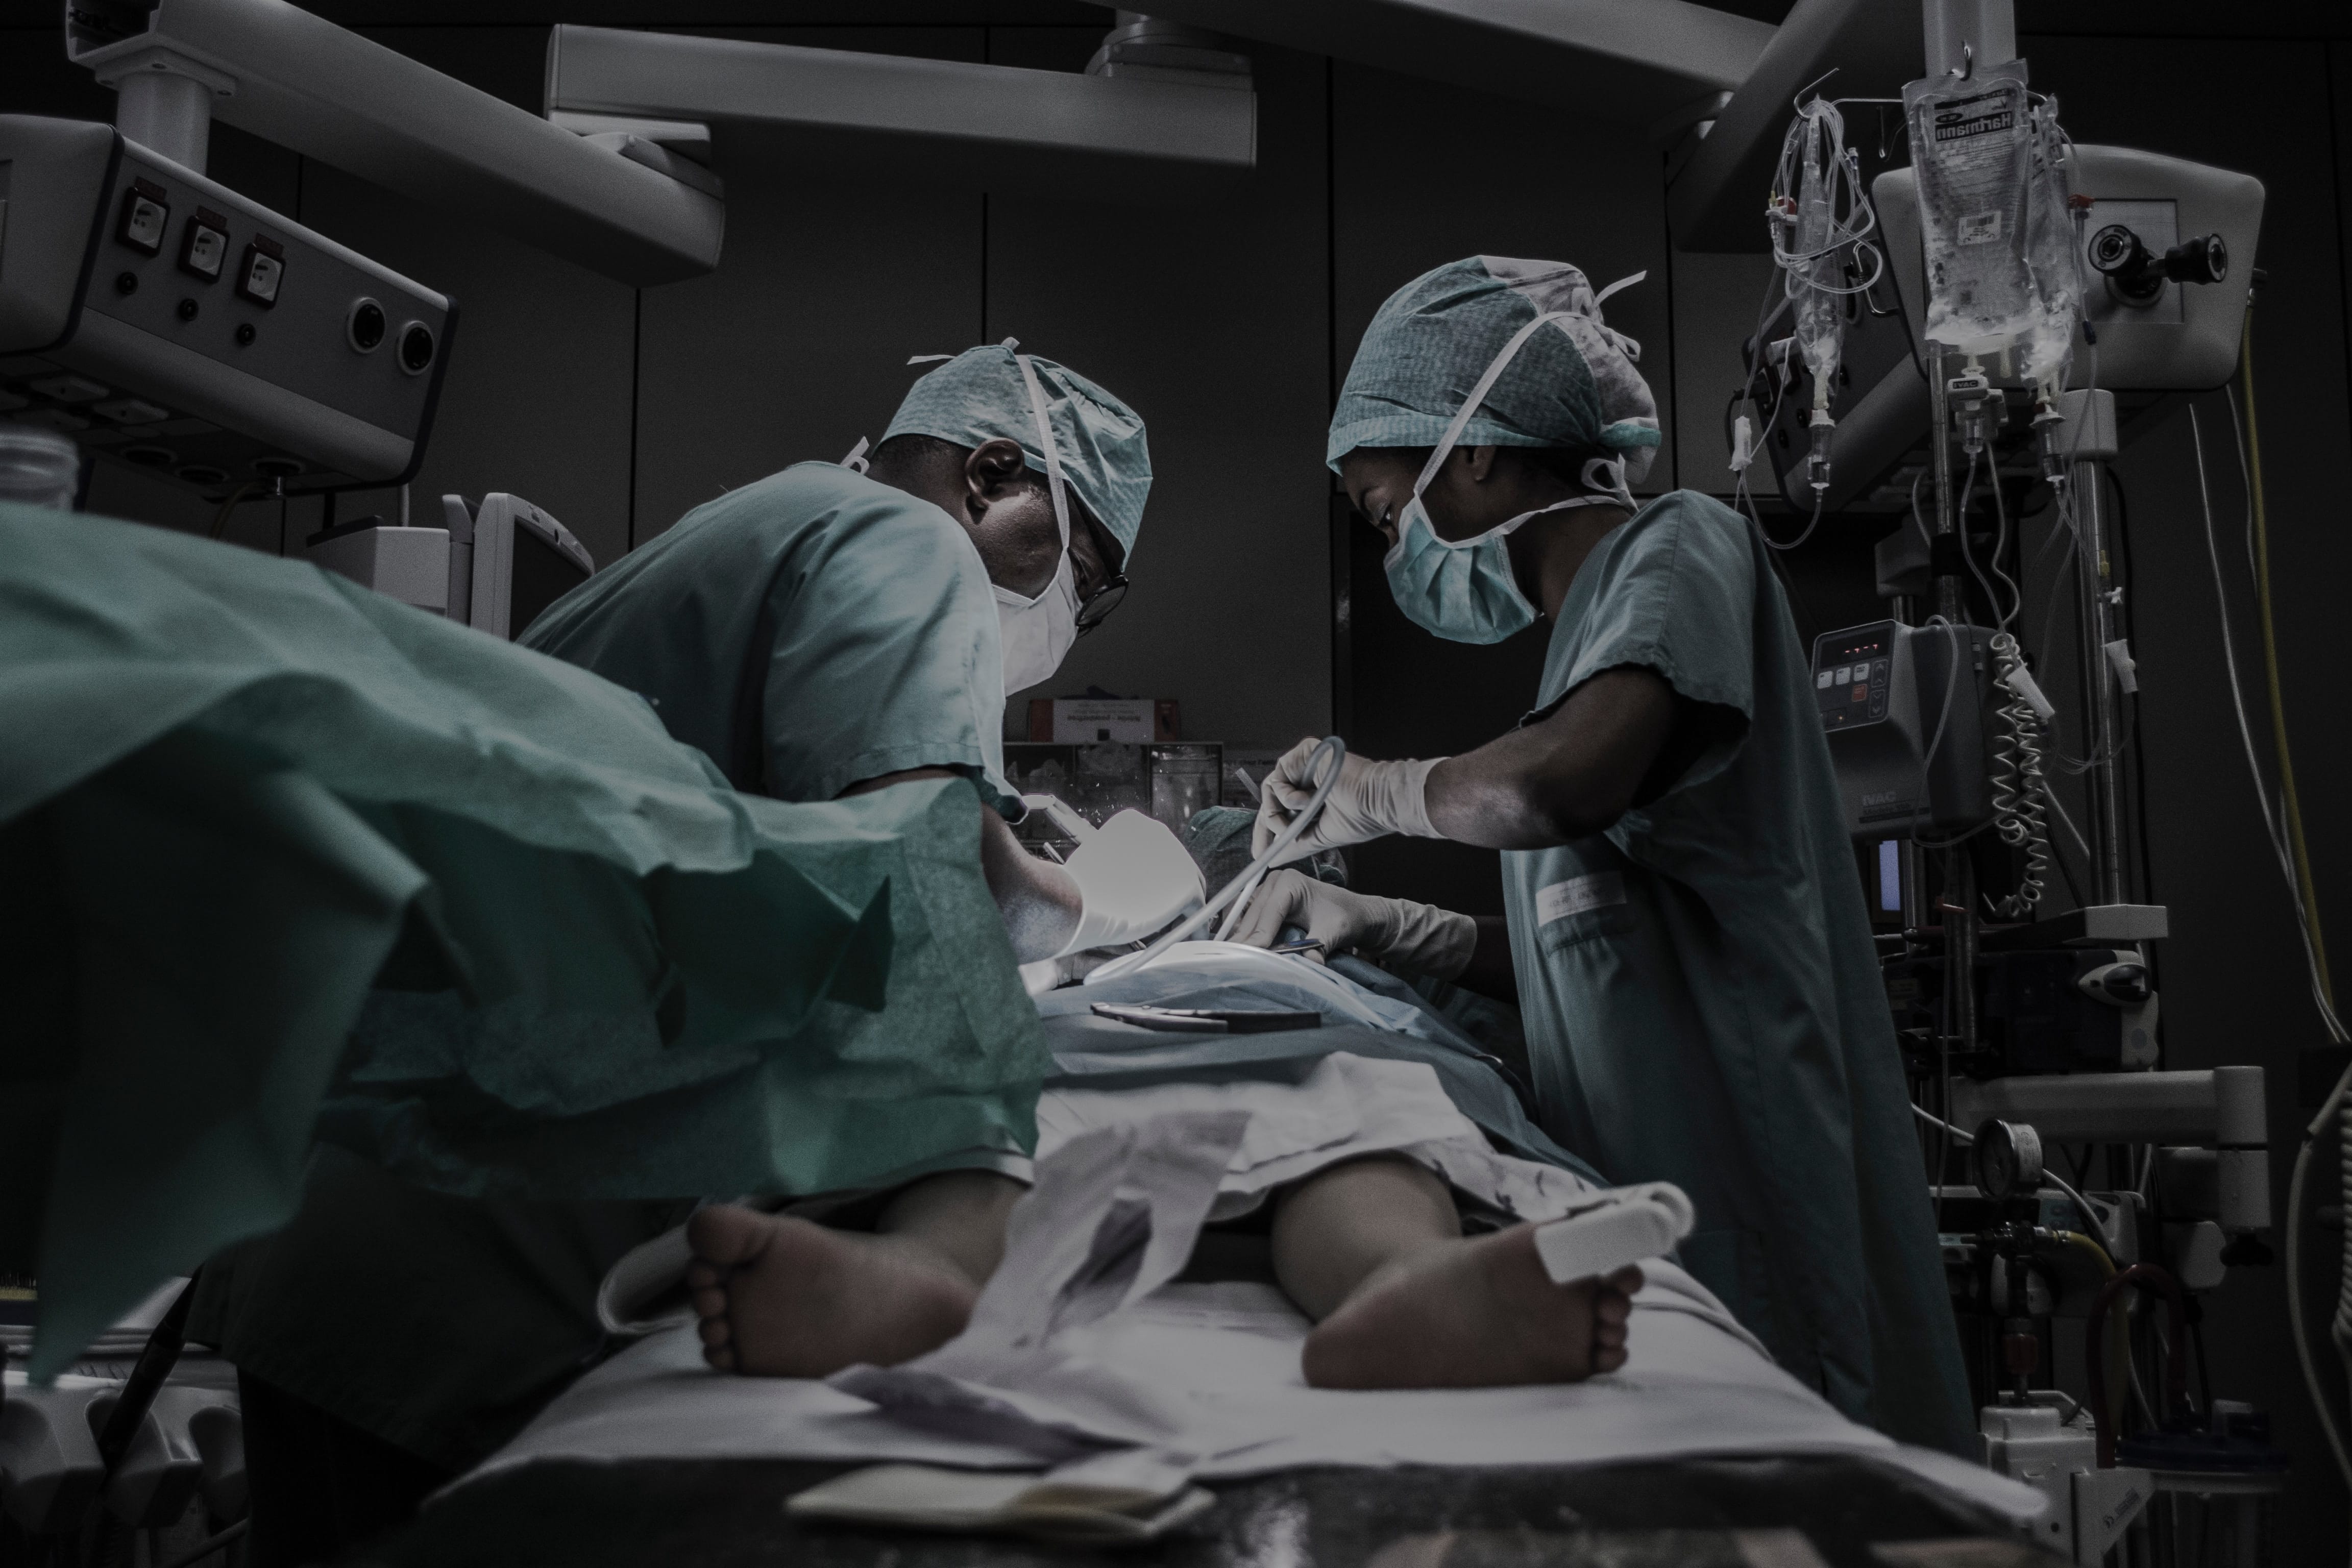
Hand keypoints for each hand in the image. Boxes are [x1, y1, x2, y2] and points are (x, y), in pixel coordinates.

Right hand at [1055, 810, 1204, 957]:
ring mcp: (1175, 856)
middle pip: (1177, 865)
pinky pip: (1198, 909)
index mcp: (1134, 822)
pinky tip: (1192, 937)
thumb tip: (1128, 881)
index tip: (1152, 893)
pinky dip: (1196, 925)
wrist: (1077, 903)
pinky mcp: (1186, 884)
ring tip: (1178, 927)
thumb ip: (1119, 863)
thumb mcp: (1097, 862)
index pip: (1153, 851)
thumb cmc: (1077, 890)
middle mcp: (1158, 831)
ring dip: (1183, 907)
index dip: (1155, 876)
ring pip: (1188, 886)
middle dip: (1173, 890)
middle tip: (1169, 913)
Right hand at [1225, 869, 1384, 961]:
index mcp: (1290, 882)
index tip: (1250, 957)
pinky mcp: (1264, 905)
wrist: (1351, 913)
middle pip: (1252, 916)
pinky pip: (1248, 921)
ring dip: (1241, 940)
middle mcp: (1274, 883)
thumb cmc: (1344, 916)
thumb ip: (1319, 946)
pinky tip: (1240, 954)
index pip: (1269, 912)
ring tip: (1232, 962)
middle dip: (1245, 941)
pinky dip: (1245, 937)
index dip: (1259, 937)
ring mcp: (1267, 893)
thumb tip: (1311, 964)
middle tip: (1235, 964)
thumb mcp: (1334, 931)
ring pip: (1245, 919)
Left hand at [1251, 739, 1443, 862]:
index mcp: (1313, 797)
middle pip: (1272, 799)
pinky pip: (1280, 777)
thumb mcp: (1320, 838)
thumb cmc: (1361, 817)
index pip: (1282, 811)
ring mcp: (1305, 766)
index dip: (1269, 832)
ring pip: (1272, 790)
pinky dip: (1288, 796)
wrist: (1376, 801)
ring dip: (1278, 813)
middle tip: (1263, 848)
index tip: (1261, 853)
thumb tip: (1274, 858)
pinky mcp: (1304, 753)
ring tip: (1294, 823)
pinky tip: (1308, 801)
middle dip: (1266, 826)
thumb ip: (1295, 846)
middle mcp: (1307, 780)